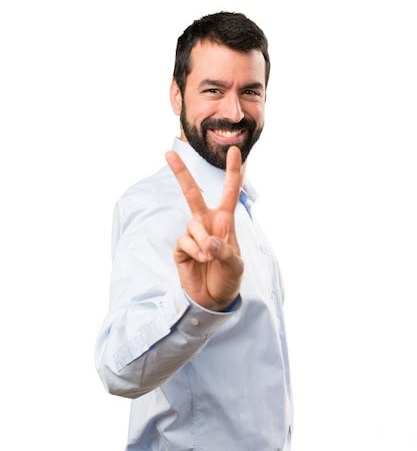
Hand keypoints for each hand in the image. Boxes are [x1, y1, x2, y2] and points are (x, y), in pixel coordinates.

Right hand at [165, 145, 243, 311]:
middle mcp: (206, 224)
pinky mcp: (181, 248)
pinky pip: (185, 242)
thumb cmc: (229, 278)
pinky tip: (200, 260)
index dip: (232, 172)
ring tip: (210, 257)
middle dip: (181, 173)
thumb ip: (225, 251)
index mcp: (225, 222)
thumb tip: (209, 242)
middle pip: (192, 194)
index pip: (230, 193)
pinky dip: (194, 251)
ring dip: (202, 241)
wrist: (214, 300)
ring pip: (192, 225)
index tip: (234, 151)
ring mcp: (192, 235)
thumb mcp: (235, 266)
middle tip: (168, 153)